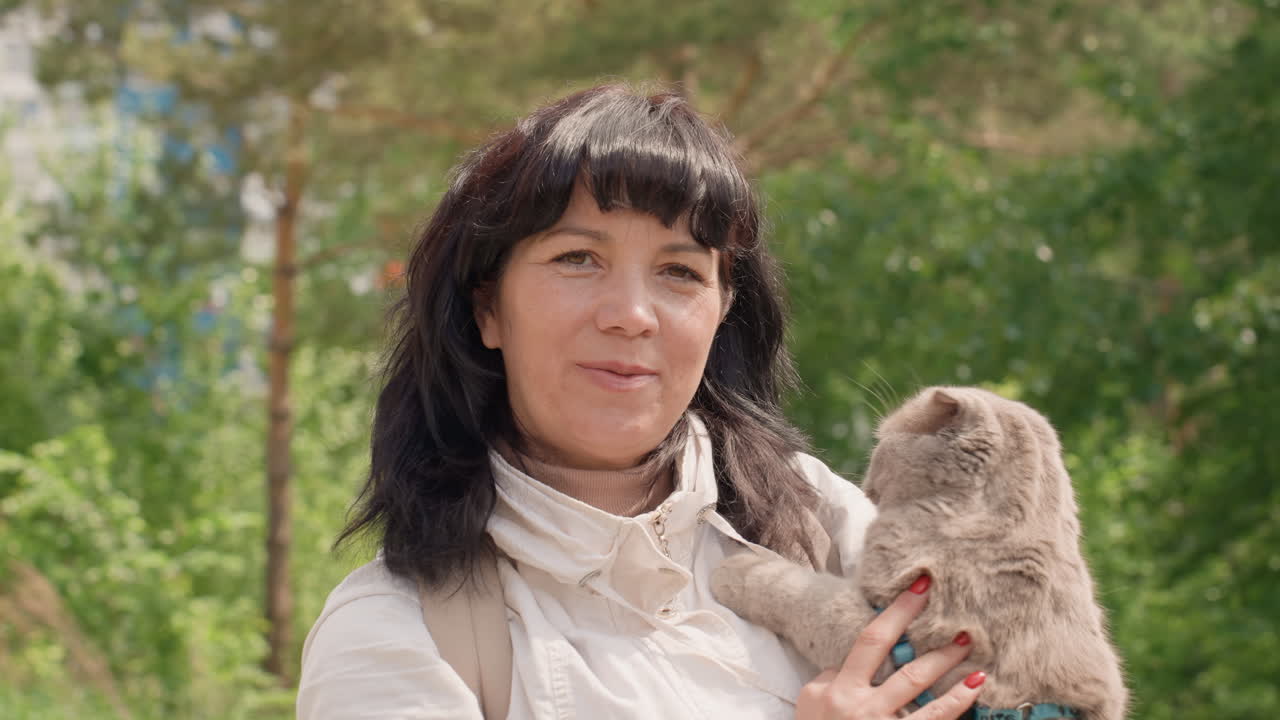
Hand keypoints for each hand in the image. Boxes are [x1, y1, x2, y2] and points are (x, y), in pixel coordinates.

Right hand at [794, 575, 985, 718]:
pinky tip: (971, 701)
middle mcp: (866, 709)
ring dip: (956, 686)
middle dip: (940, 651)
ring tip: (979, 669)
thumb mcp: (810, 702)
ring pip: (929, 707)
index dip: (899, 611)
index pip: (874, 640)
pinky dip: (953, 713)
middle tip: (966, 631)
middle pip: (911, 674)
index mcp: (842, 689)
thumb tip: (851, 660)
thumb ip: (831, 677)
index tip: (922, 588)